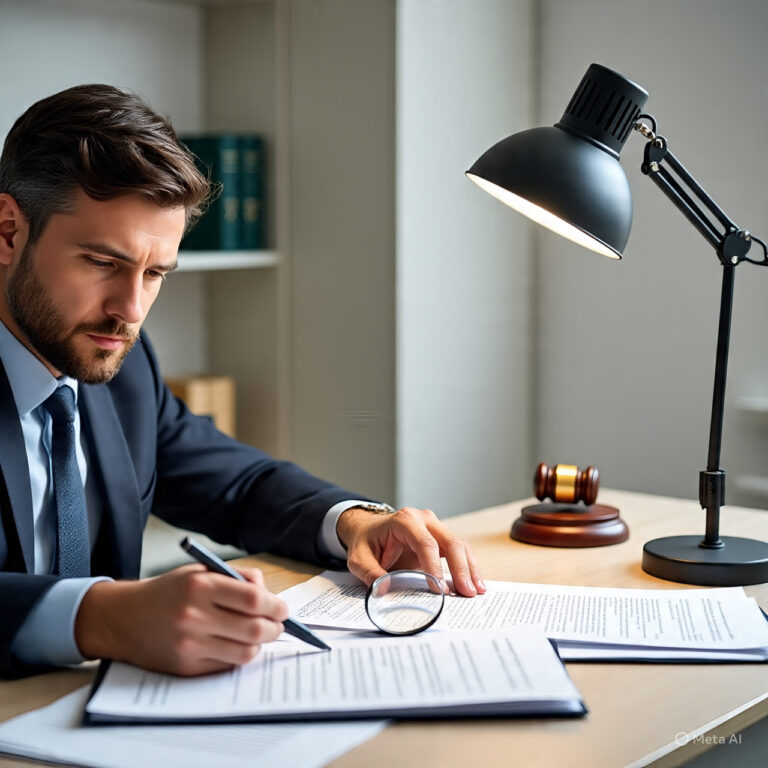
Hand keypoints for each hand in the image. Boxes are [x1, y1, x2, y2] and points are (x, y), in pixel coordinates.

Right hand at [74, 565, 288, 675]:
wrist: (123, 618)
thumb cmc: (168, 592)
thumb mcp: (200, 571)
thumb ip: (238, 578)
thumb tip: (270, 595)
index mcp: (200, 585)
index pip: (253, 598)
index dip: (276, 605)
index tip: (283, 608)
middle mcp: (194, 615)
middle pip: (255, 628)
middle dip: (276, 628)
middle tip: (278, 624)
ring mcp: (190, 644)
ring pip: (246, 651)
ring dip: (260, 644)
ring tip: (258, 635)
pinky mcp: (186, 667)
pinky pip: (227, 665)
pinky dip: (239, 655)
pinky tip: (236, 645)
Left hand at [337, 506, 485, 597]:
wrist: (369, 530)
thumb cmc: (365, 542)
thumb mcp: (359, 559)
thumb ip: (371, 574)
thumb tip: (385, 591)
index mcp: (404, 520)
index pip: (425, 543)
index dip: (434, 566)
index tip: (440, 589)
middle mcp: (424, 519)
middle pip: (449, 542)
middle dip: (460, 568)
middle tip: (466, 592)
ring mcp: (435, 526)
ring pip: (459, 546)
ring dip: (470, 569)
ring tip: (476, 591)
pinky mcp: (440, 538)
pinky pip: (459, 551)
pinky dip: (468, 567)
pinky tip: (474, 584)